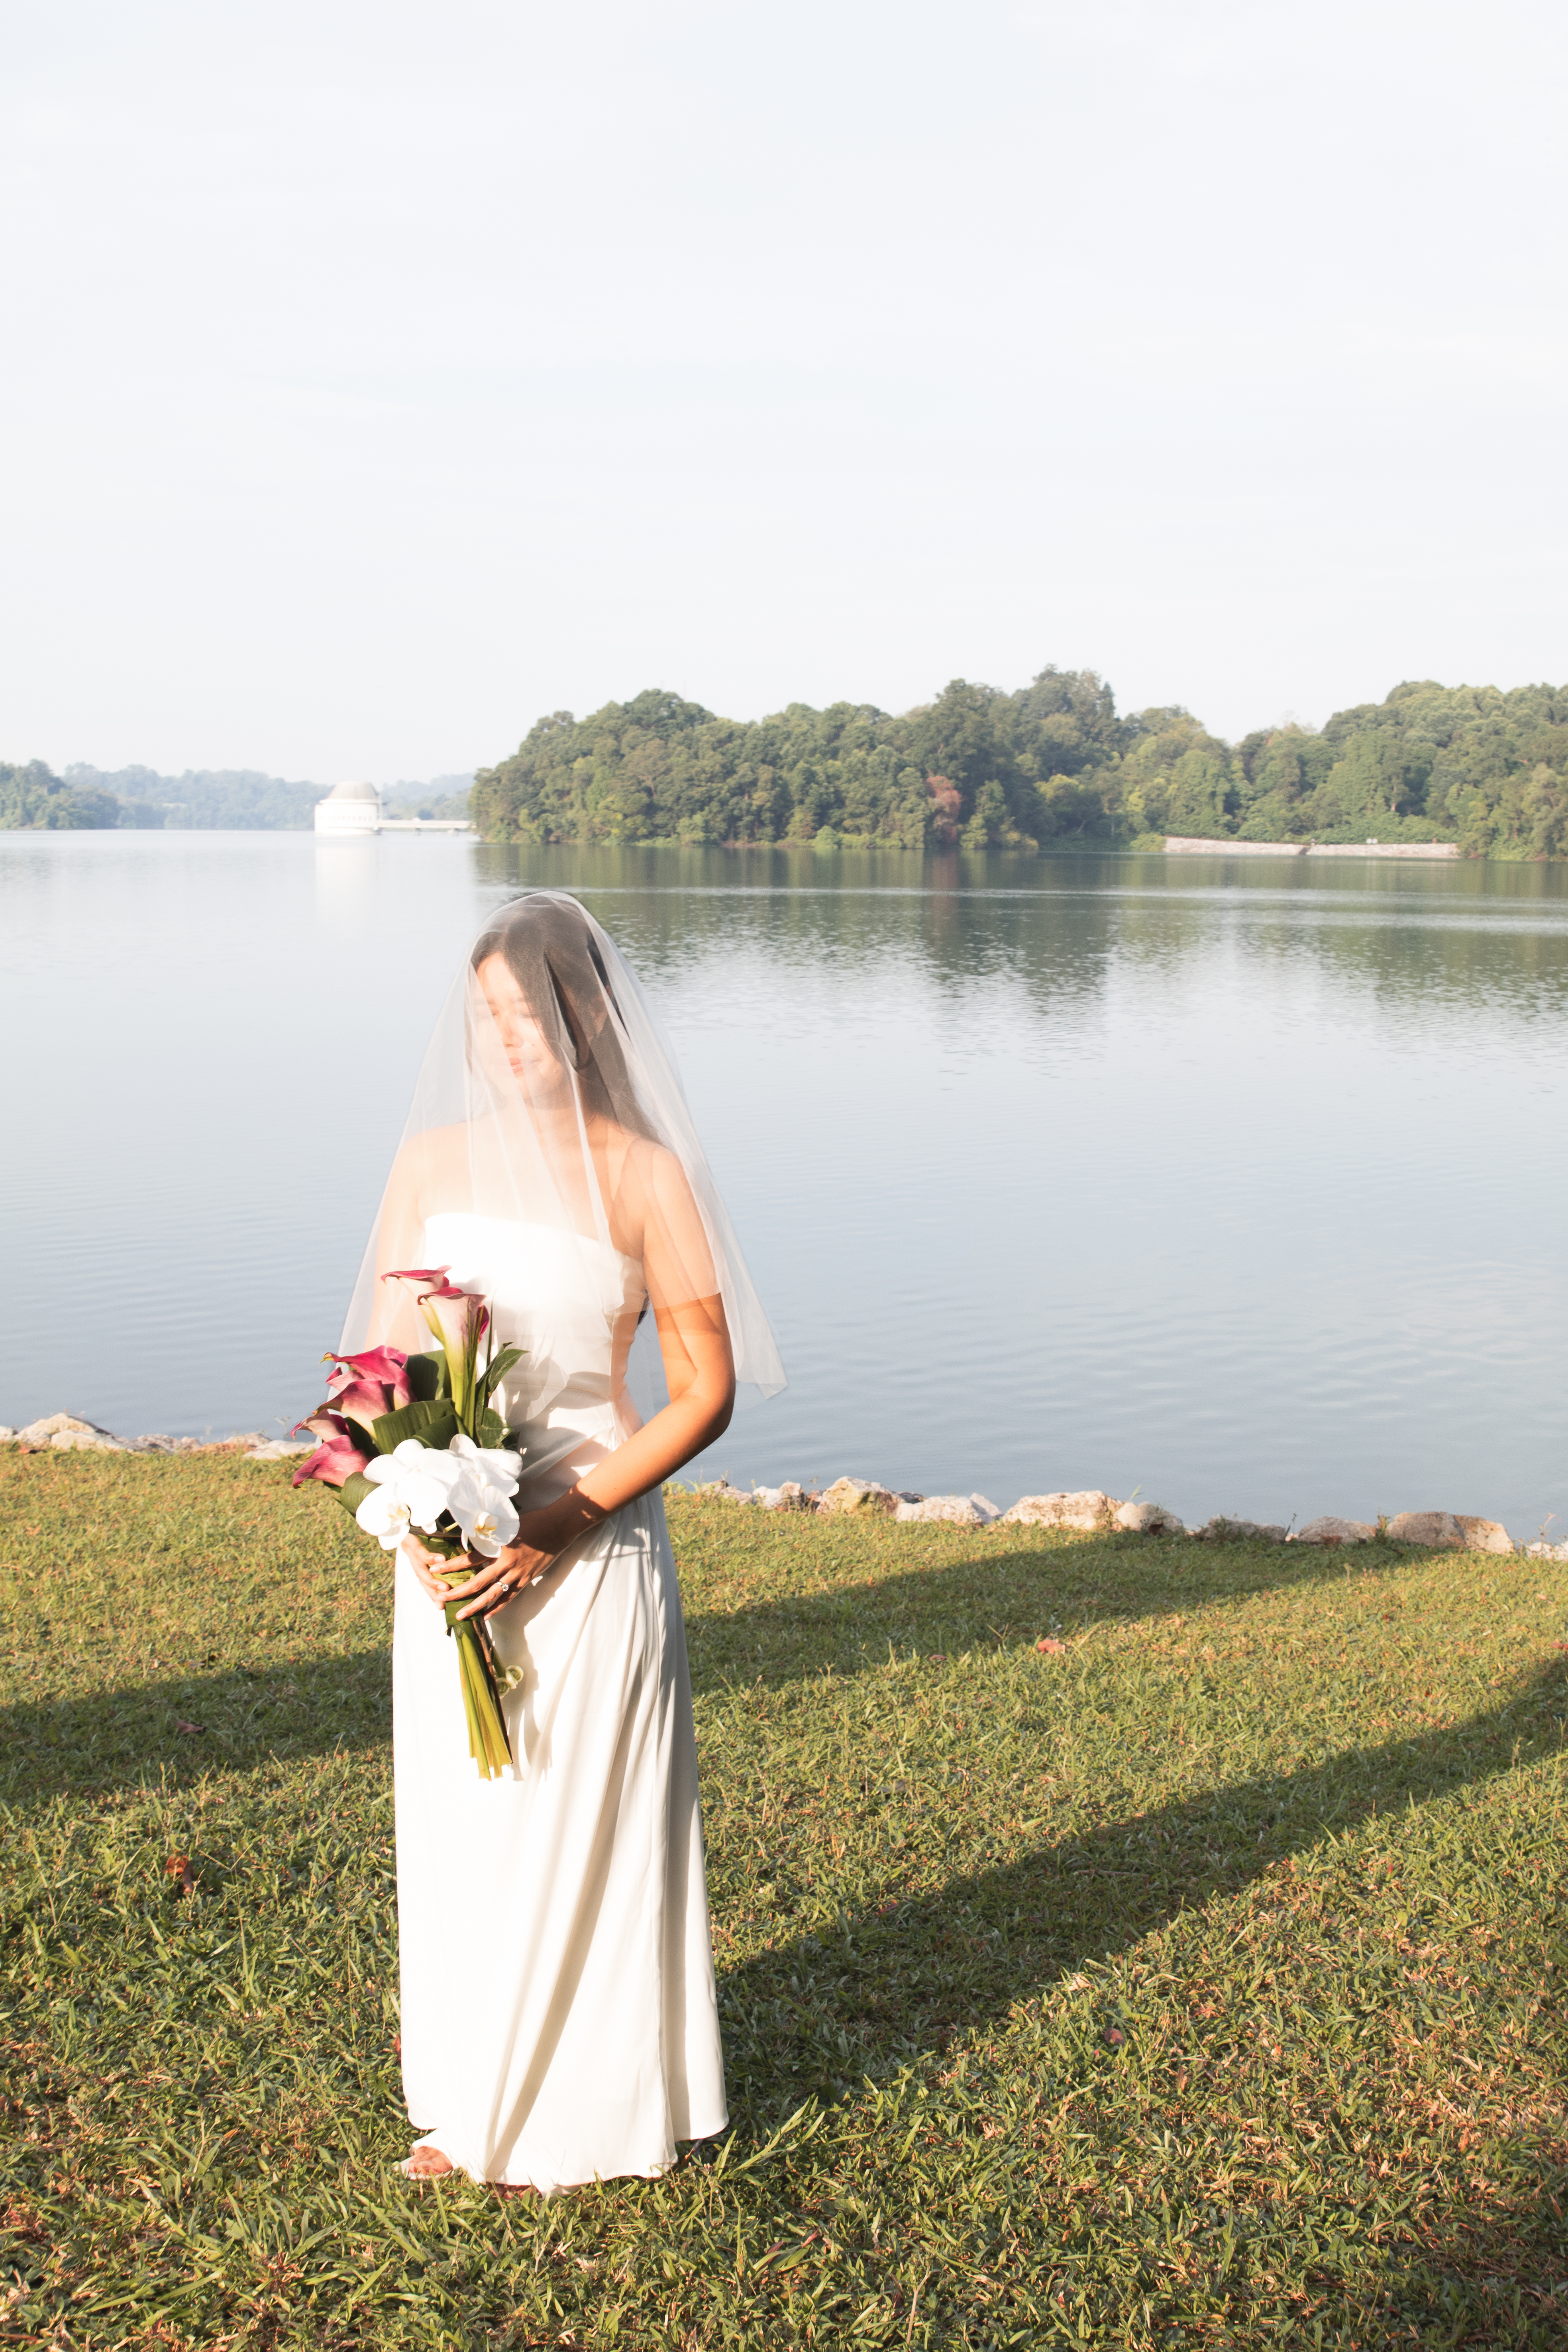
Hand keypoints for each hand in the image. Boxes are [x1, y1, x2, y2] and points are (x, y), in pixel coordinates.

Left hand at [402, 1516, 560, 1619]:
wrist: (558, 1527)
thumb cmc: (533, 1521)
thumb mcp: (507, 1523)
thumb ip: (490, 1533)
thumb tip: (471, 1536)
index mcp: (498, 1547)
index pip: (469, 1559)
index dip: (450, 1565)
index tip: (434, 1569)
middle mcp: (506, 1563)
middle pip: (477, 1582)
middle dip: (457, 1592)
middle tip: (441, 1599)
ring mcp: (517, 1574)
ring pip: (492, 1595)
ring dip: (475, 1606)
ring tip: (460, 1615)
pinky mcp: (526, 1580)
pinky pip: (509, 1598)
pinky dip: (497, 1608)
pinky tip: (486, 1616)